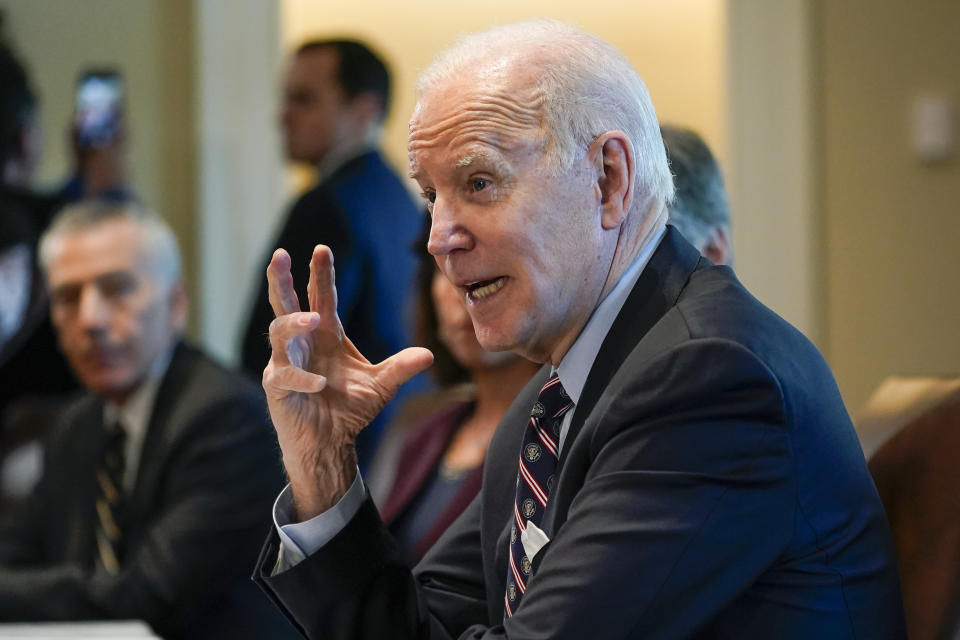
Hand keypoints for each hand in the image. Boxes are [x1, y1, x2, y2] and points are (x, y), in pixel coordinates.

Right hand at [262, 245, 432, 520]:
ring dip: (295, 323)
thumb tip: (429, 354)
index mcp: (326, 335)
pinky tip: (320, 384)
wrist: (331, 442)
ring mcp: (286, 362)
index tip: (321, 249)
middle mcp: (303, 342)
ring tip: (314, 318)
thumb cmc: (350, 410)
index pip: (322, 297)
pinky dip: (302, 377)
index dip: (320, 274)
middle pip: (286, 303)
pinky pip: (284, 374)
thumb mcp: (381, 385)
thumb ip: (401, 367)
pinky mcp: (278, 386)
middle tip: (281, 255)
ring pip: (279, 331)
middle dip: (282, 279)